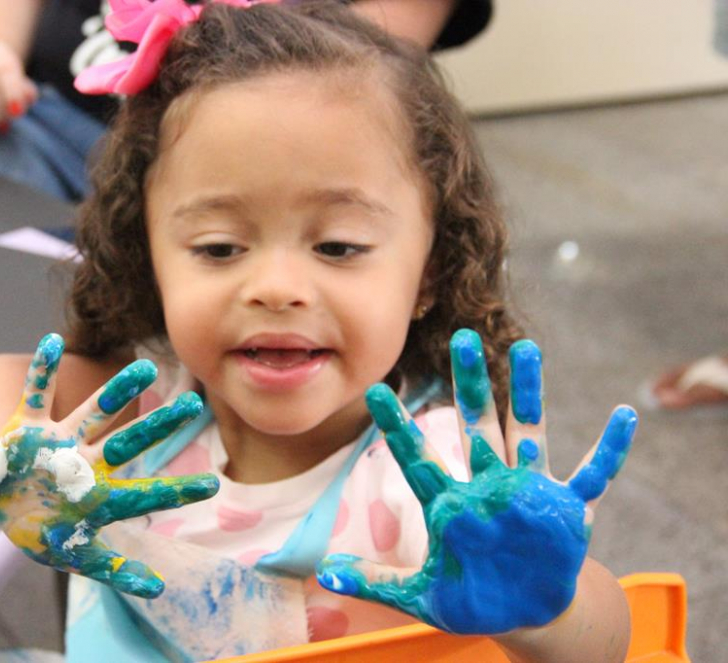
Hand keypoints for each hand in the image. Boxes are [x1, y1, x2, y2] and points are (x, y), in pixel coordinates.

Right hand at [0, 333, 218, 597]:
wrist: (0, 504)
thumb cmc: (44, 530)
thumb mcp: (76, 556)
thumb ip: (114, 571)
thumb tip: (159, 590)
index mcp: (98, 494)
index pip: (143, 492)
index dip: (175, 491)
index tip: (213, 486)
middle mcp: (84, 462)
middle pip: (128, 441)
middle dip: (159, 425)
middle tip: (194, 403)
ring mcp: (57, 442)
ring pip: (92, 413)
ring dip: (116, 391)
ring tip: (145, 367)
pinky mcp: (26, 427)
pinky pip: (35, 393)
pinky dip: (41, 370)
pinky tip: (52, 341)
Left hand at [317, 329, 636, 634]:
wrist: (525, 613)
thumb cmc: (474, 599)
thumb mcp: (420, 595)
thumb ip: (377, 581)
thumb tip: (325, 576)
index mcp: (452, 503)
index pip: (418, 457)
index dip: (398, 426)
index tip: (375, 389)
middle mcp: (488, 485)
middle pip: (476, 424)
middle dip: (470, 383)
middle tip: (462, 336)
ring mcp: (529, 491)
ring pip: (528, 431)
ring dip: (529, 392)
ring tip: (526, 346)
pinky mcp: (566, 510)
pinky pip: (592, 475)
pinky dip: (610, 449)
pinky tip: (625, 415)